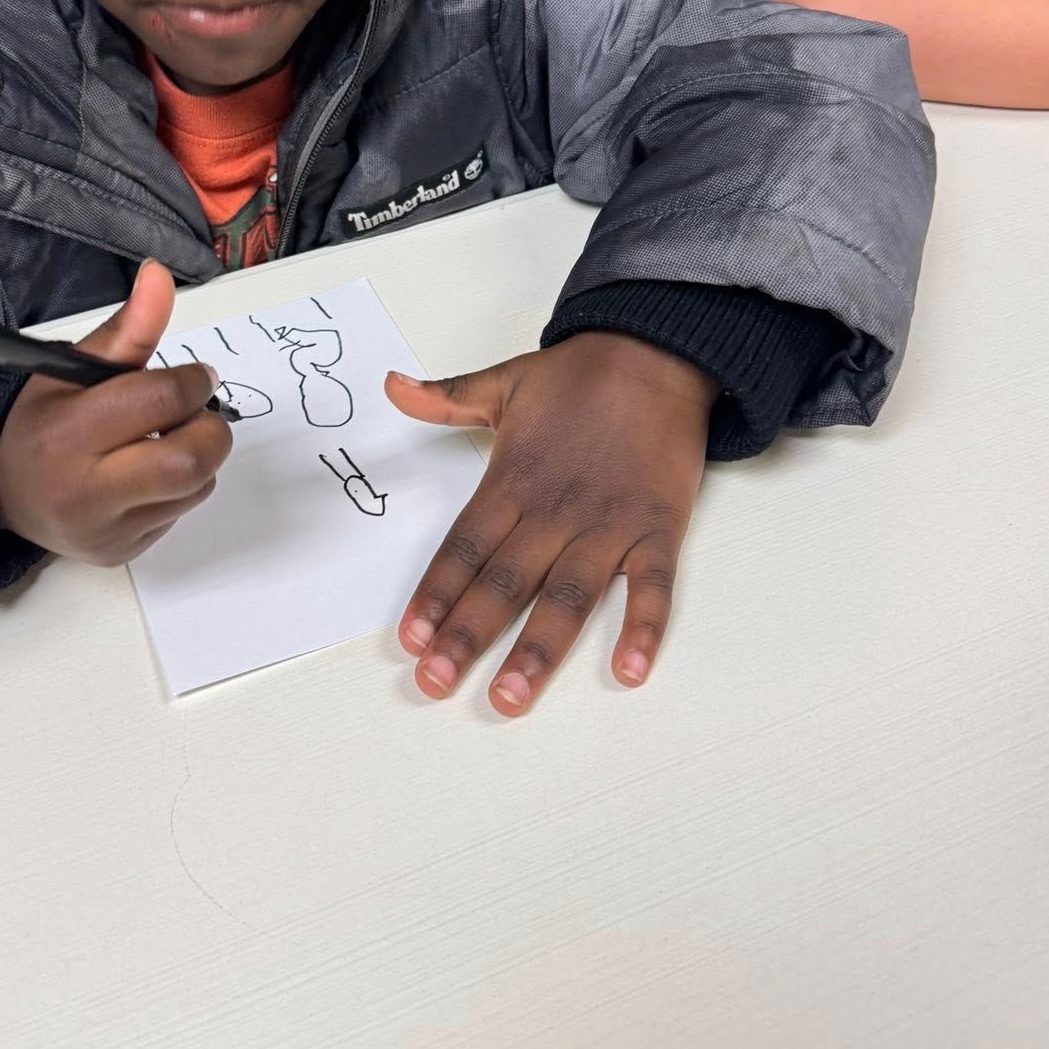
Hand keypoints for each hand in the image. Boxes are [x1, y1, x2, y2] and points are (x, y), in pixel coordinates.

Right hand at [0, 260, 231, 564]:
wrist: (3, 490)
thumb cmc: (42, 418)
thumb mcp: (72, 366)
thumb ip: (127, 328)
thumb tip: (159, 273)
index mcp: (66, 434)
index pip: (159, 402)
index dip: (192, 382)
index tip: (196, 377)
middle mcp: (84, 492)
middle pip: (189, 460)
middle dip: (208, 428)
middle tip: (193, 412)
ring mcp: (105, 531)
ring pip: (195, 487)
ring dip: (198, 456)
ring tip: (164, 438)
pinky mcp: (122, 554)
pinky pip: (180, 512)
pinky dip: (181, 486)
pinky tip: (148, 472)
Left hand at [386, 332, 716, 715]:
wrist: (658, 352)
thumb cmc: (580, 376)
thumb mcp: (503, 382)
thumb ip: (445, 397)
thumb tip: (390, 386)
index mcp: (513, 482)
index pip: (464, 548)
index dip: (435, 594)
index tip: (411, 638)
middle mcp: (555, 511)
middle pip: (504, 583)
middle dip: (467, 636)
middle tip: (436, 681)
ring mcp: (608, 525)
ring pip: (568, 598)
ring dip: (538, 651)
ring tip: (510, 696)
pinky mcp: (658, 529)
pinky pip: (654, 587)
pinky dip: (644, 628)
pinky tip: (628, 671)